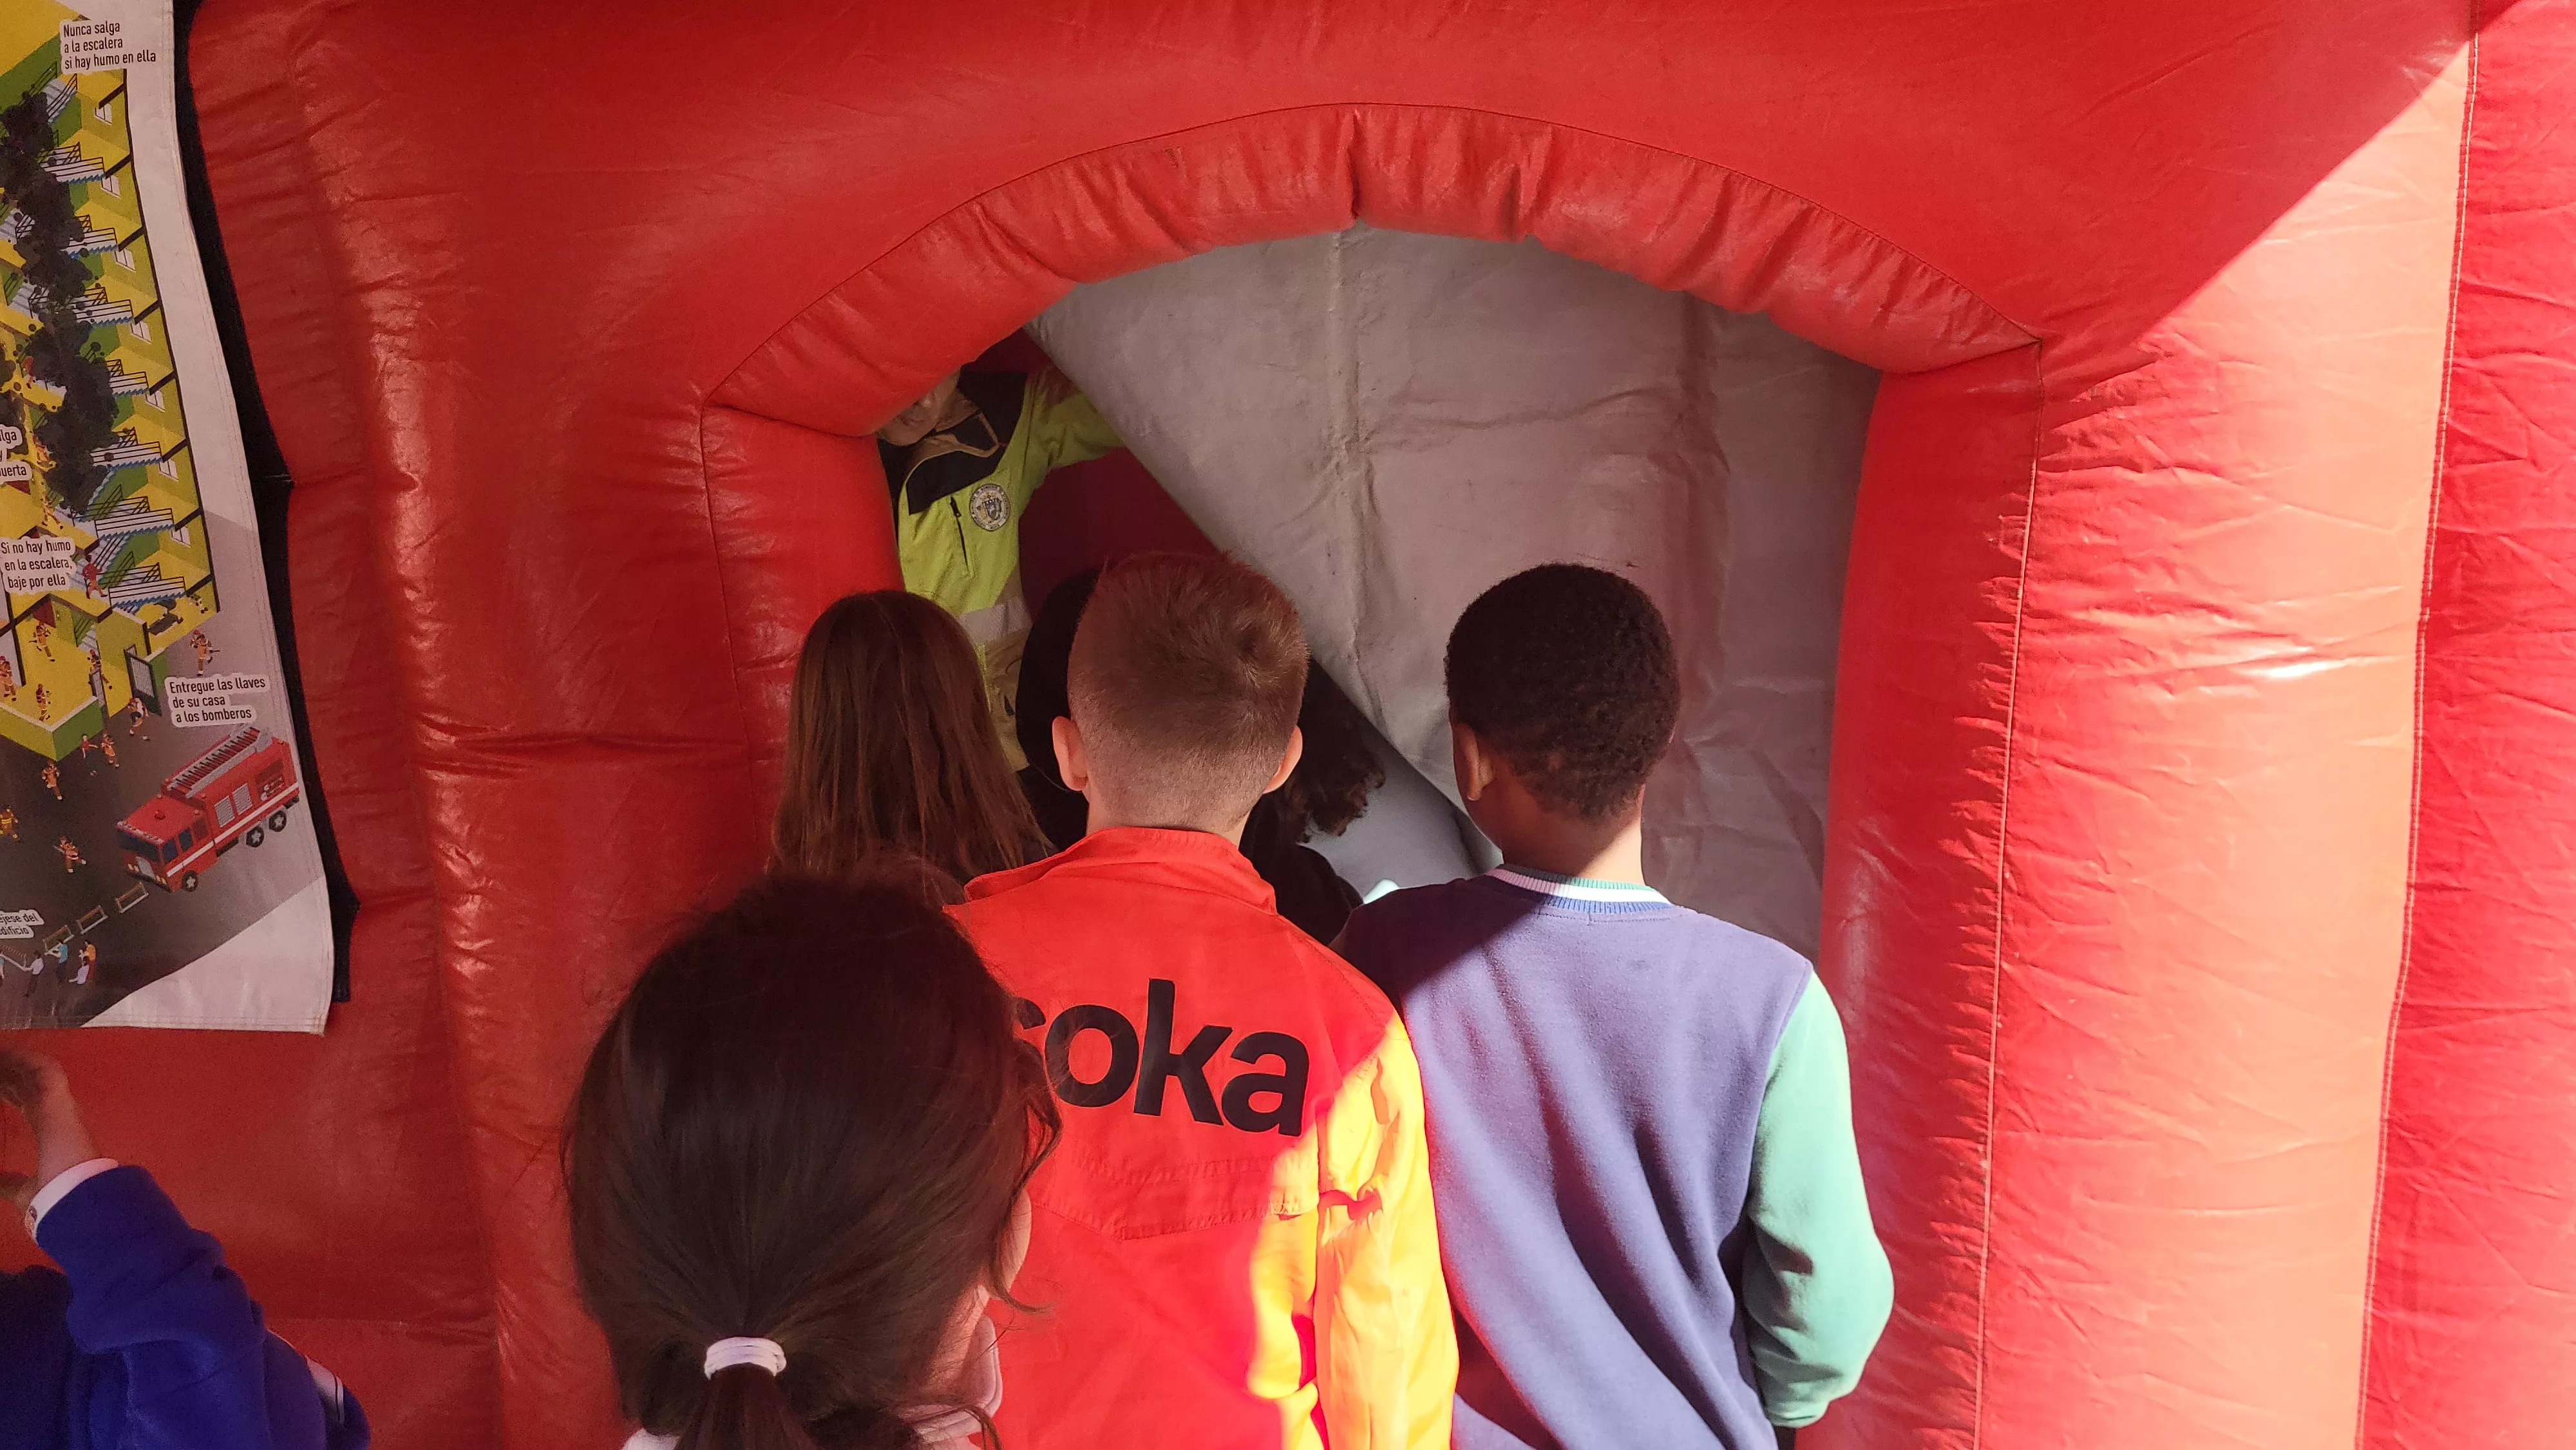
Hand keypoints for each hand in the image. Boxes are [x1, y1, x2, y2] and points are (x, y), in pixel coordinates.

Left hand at [0, 1048, 94, 1217]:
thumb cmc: (53, 1197)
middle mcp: (56, 1114)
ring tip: (0, 1051)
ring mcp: (59, 1103)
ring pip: (34, 1072)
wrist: (72, 1197)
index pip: (25, 1103)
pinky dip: (25, 1058)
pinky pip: (44, 1068)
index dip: (8, 1091)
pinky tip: (8, 1051)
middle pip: (28, 1084)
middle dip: (8, 1074)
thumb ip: (7, 1183)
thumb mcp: (20, 1190)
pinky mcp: (59, 1097)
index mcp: (49, 1132)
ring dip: (14, 1061)